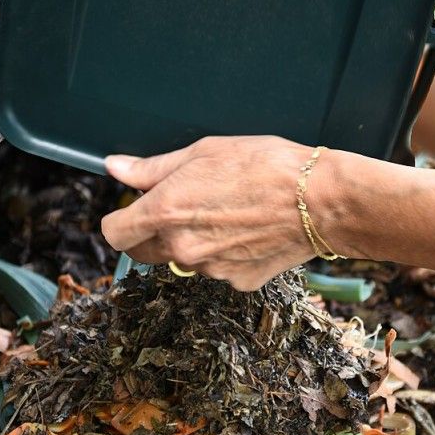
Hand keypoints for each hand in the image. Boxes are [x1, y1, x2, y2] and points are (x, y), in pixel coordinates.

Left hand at [100, 136, 344, 289]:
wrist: (320, 200)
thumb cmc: (266, 166)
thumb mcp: (204, 152)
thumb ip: (153, 168)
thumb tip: (115, 167)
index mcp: (166, 212)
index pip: (114, 233)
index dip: (120, 220)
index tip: (134, 209)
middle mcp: (182, 248)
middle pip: (143, 252)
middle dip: (152, 233)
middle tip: (183, 207)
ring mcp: (211, 270)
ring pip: (185, 260)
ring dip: (194, 242)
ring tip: (228, 213)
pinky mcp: (239, 282)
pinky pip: (219, 270)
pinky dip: (227, 254)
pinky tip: (249, 231)